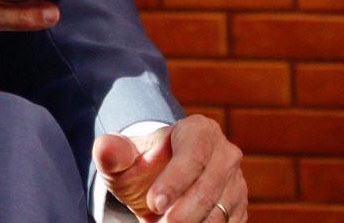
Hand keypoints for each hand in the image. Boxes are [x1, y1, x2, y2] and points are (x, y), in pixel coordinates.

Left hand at [94, 117, 246, 222]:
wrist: (160, 183)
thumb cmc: (141, 166)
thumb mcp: (123, 158)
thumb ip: (112, 152)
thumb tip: (104, 148)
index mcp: (199, 130)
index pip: (193, 154)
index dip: (175, 180)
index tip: (155, 203)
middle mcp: (225, 153)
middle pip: (210, 186)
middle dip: (184, 212)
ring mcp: (236, 182)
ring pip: (220, 211)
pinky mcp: (239, 207)